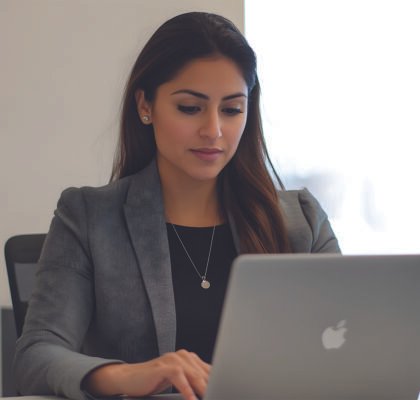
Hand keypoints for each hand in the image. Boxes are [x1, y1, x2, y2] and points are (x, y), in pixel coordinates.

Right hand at [84, 350, 210, 399]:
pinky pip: (179, 377)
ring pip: (194, 375)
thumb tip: (211, 390)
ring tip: (210, 397)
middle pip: (204, 374)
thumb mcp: (179, 381)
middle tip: (220, 395)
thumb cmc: (155, 381)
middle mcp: (184, 356)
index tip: (225, 392)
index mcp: (190, 358)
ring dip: (203, 389)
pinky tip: (191, 399)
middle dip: (213, 387)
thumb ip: (194, 382)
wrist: (130, 378)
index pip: (210, 371)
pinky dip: (186, 390)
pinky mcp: (164, 366)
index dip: (219, 383)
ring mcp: (173, 359)